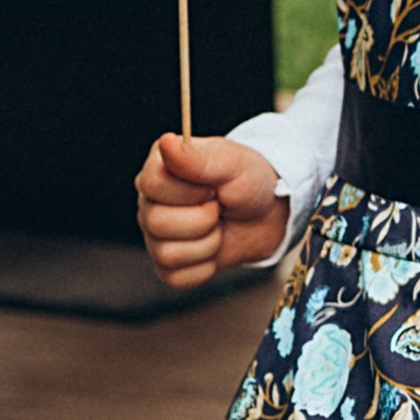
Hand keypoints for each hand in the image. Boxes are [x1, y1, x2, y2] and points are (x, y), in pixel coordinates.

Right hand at [136, 131, 286, 286]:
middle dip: (203, 219)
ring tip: (218, 225)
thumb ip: (198, 157)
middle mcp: (150, 202)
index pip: (153, 185)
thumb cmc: (250, 181)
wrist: (269, 213)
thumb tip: (167, 142)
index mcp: (158, 169)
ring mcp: (156, 235)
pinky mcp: (168, 264)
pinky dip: (204, 266)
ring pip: (167, 253)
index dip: (191, 191)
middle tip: (219, 206)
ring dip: (207, 243)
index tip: (213, 186)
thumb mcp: (232, 162)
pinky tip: (214, 247)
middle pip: (157, 223)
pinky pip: (177, 277)